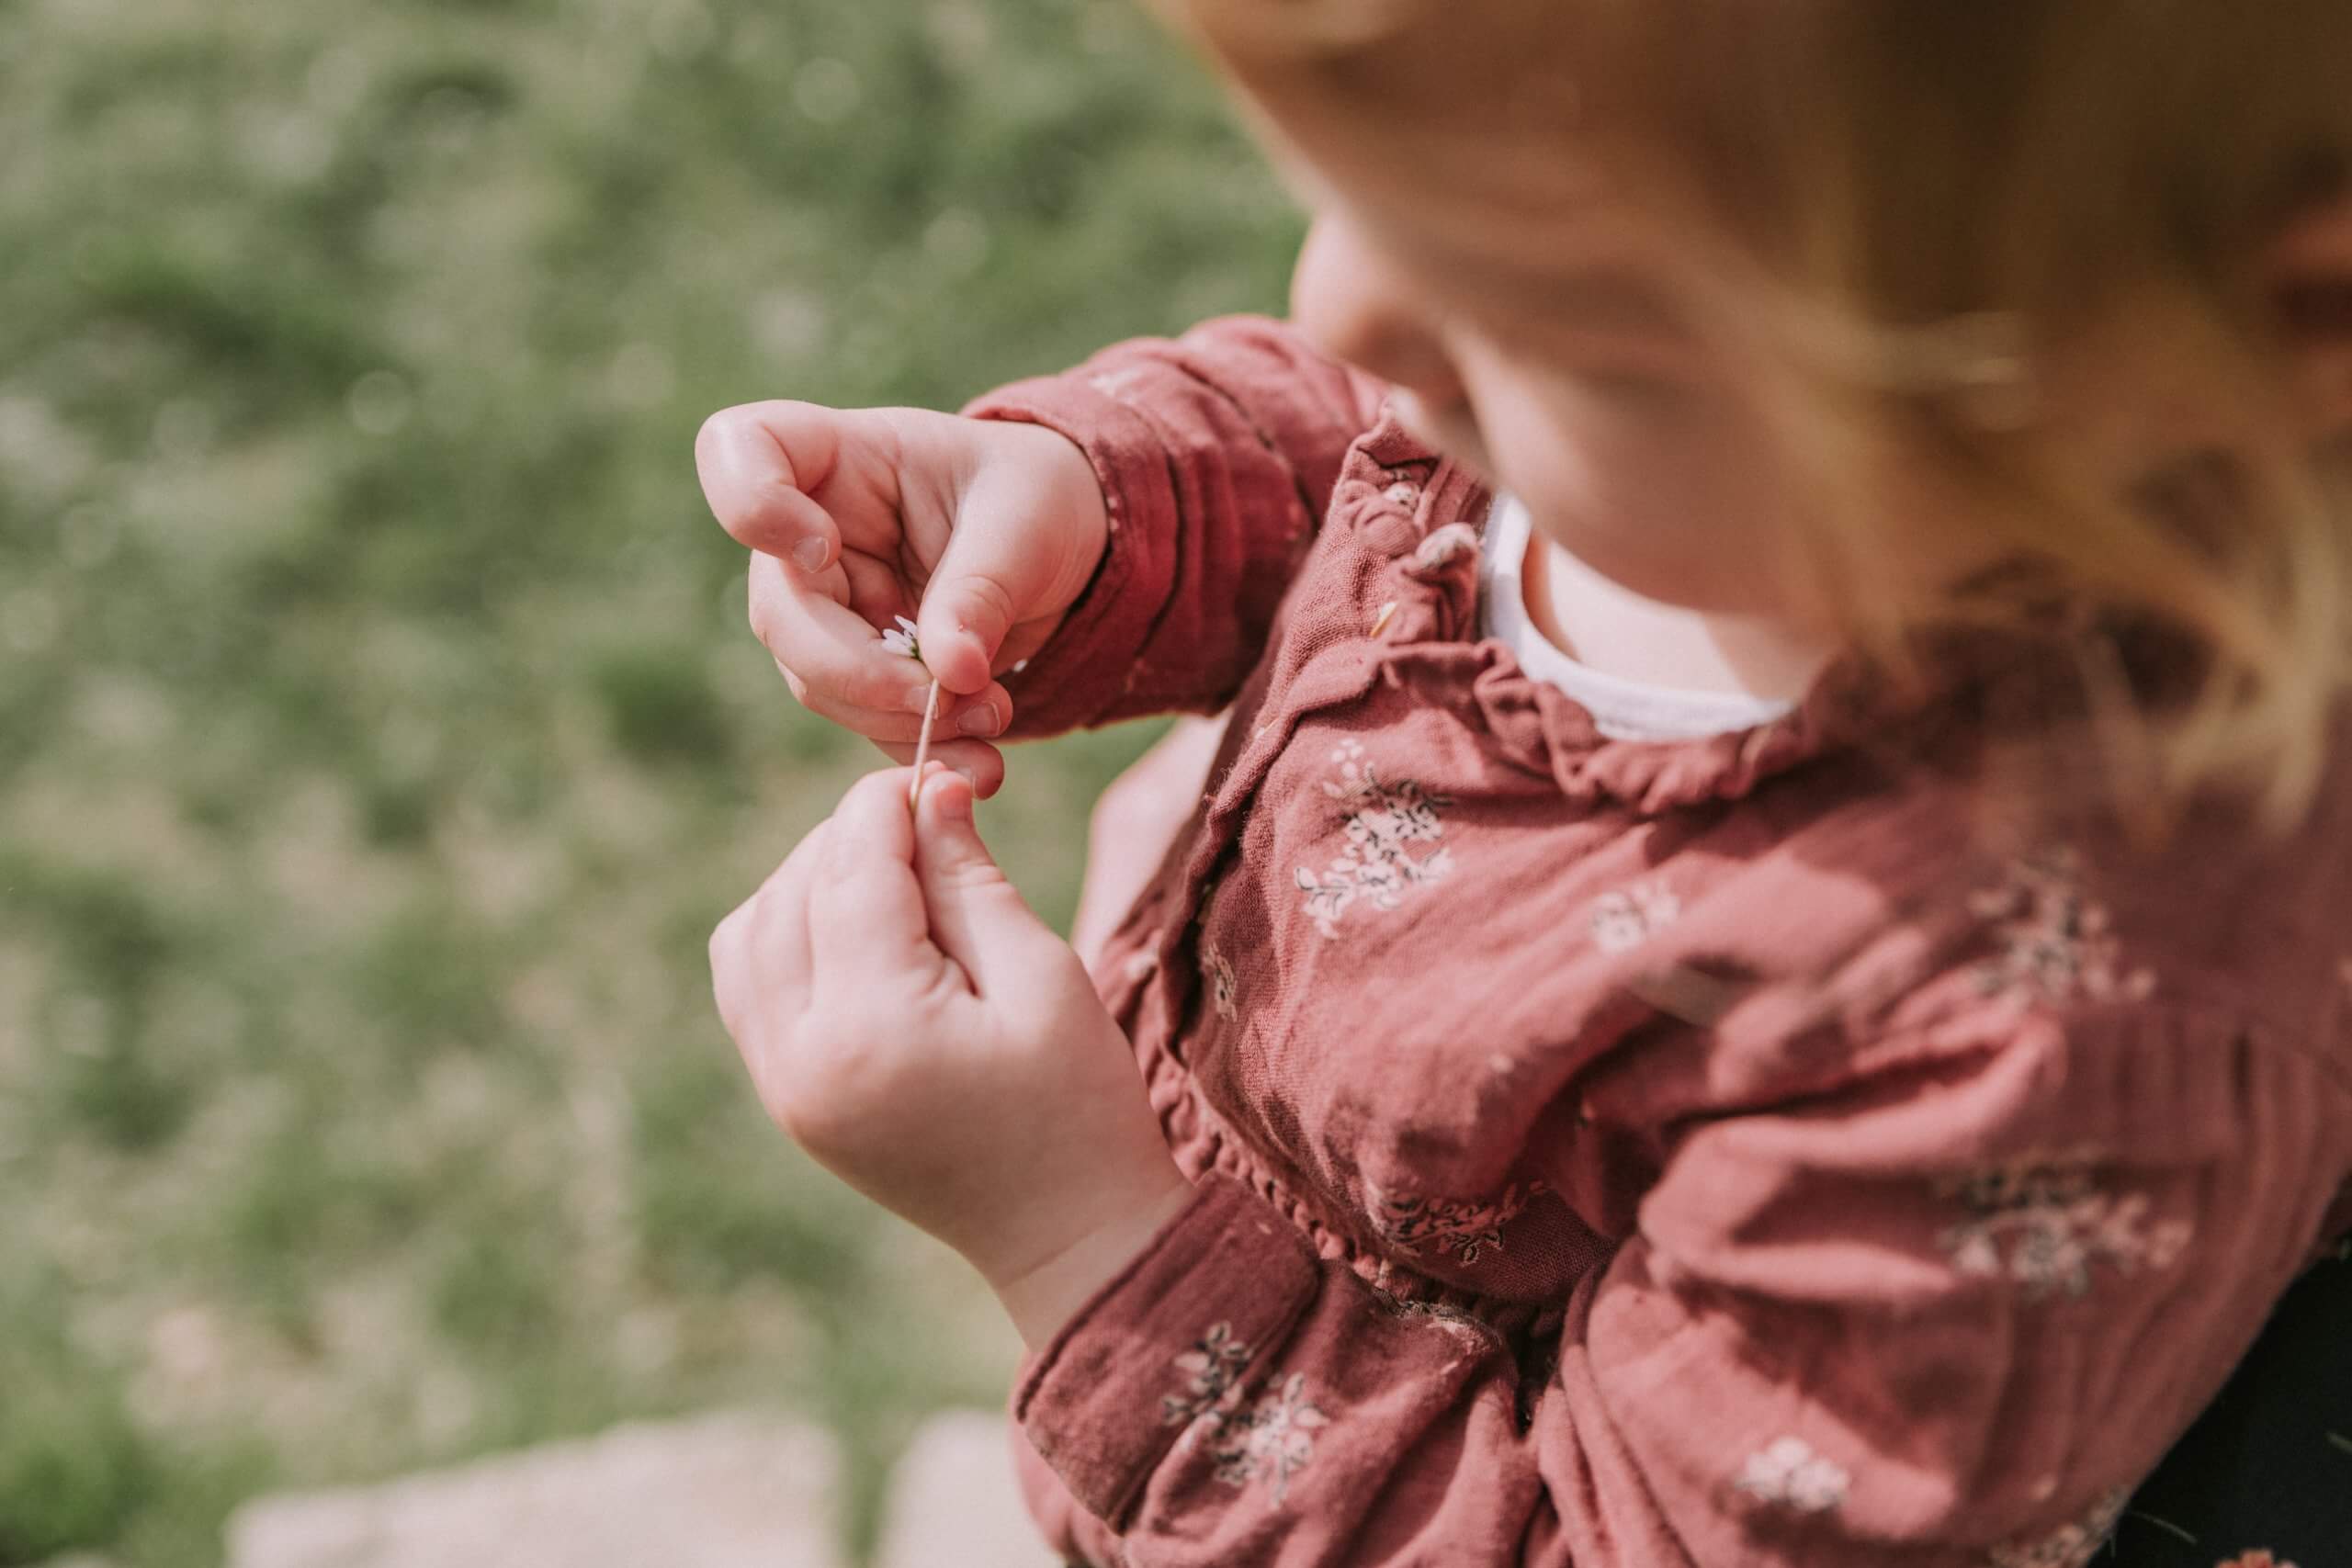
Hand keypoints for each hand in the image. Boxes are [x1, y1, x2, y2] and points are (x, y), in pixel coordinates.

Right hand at [696, 403, 1111, 796]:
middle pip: (779, 612)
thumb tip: (948, 675)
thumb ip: (981, 589)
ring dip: (900, 718)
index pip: (738, 451)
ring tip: (992, 719)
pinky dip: (921, 749)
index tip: (827, 548)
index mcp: (836, 458)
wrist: (1074, 549)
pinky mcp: (859, 670)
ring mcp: (827, 607)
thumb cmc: (1041, 499)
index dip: (754, 508)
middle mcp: (811, 533)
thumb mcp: (1028, 523)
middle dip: (861, 672)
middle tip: (950, 697)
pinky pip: (865, 721)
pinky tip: (981, 762)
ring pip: (817, 683)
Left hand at [709, 766, 1194, 1348]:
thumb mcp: (1042, 976)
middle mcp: (802, 1058)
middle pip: (793, 889)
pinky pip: (747, 982)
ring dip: (813, 880)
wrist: (1069, 1237)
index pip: (850, 866)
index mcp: (872, 1027)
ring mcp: (783, 1085)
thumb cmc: (1079, 1105)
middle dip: (854, 838)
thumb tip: (925, 787)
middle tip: (936, 819)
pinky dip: (787, 931)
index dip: (891, 801)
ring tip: (900, 877)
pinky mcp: (786, 1097)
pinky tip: (860, 927)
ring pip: (751, 929)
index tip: (944, 769)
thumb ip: (968, 877)